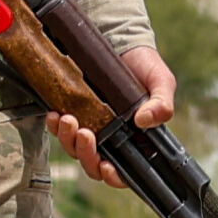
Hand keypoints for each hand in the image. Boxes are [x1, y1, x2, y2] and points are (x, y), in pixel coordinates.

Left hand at [49, 44, 175, 186]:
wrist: (121, 42)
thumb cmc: (145, 65)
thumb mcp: (161, 81)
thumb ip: (161, 103)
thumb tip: (144, 121)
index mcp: (135, 139)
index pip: (124, 171)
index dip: (114, 176)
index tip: (106, 166)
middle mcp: (111, 138)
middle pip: (94, 164)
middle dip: (86, 155)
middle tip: (84, 133)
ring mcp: (91, 127)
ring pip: (75, 150)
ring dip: (68, 141)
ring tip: (68, 119)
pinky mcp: (74, 114)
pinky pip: (60, 130)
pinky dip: (55, 127)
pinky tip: (55, 114)